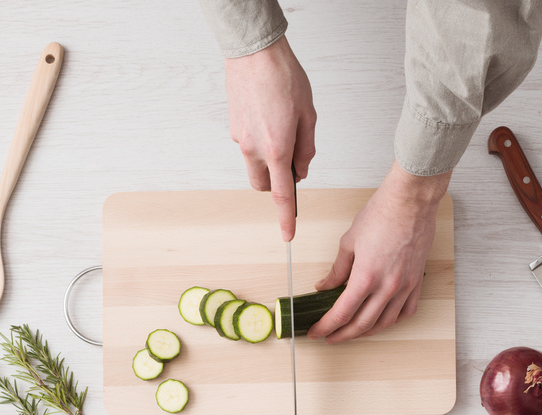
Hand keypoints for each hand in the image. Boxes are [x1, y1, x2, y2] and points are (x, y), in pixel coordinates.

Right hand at [224, 36, 315, 240]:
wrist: (254, 52)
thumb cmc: (284, 79)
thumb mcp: (308, 115)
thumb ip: (306, 149)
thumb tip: (301, 171)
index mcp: (277, 149)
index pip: (282, 195)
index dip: (285, 218)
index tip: (287, 236)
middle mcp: (254, 149)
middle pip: (263, 186)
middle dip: (276, 184)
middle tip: (292, 162)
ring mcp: (240, 139)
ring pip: (254, 166)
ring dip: (268, 162)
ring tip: (281, 128)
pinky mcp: (233, 128)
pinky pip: (248, 145)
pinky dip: (259, 141)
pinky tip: (268, 116)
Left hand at [308, 163, 448, 342]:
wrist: (410, 202)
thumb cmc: (381, 215)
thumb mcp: (349, 242)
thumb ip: (337, 270)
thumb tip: (325, 286)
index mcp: (366, 277)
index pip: (341, 314)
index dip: (326, 327)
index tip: (317, 332)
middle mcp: (387, 286)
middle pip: (362, 324)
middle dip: (342, 335)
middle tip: (330, 337)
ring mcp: (405, 286)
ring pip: (384, 323)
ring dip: (366, 332)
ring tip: (352, 332)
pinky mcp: (416, 282)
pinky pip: (406, 312)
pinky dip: (392, 321)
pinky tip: (382, 320)